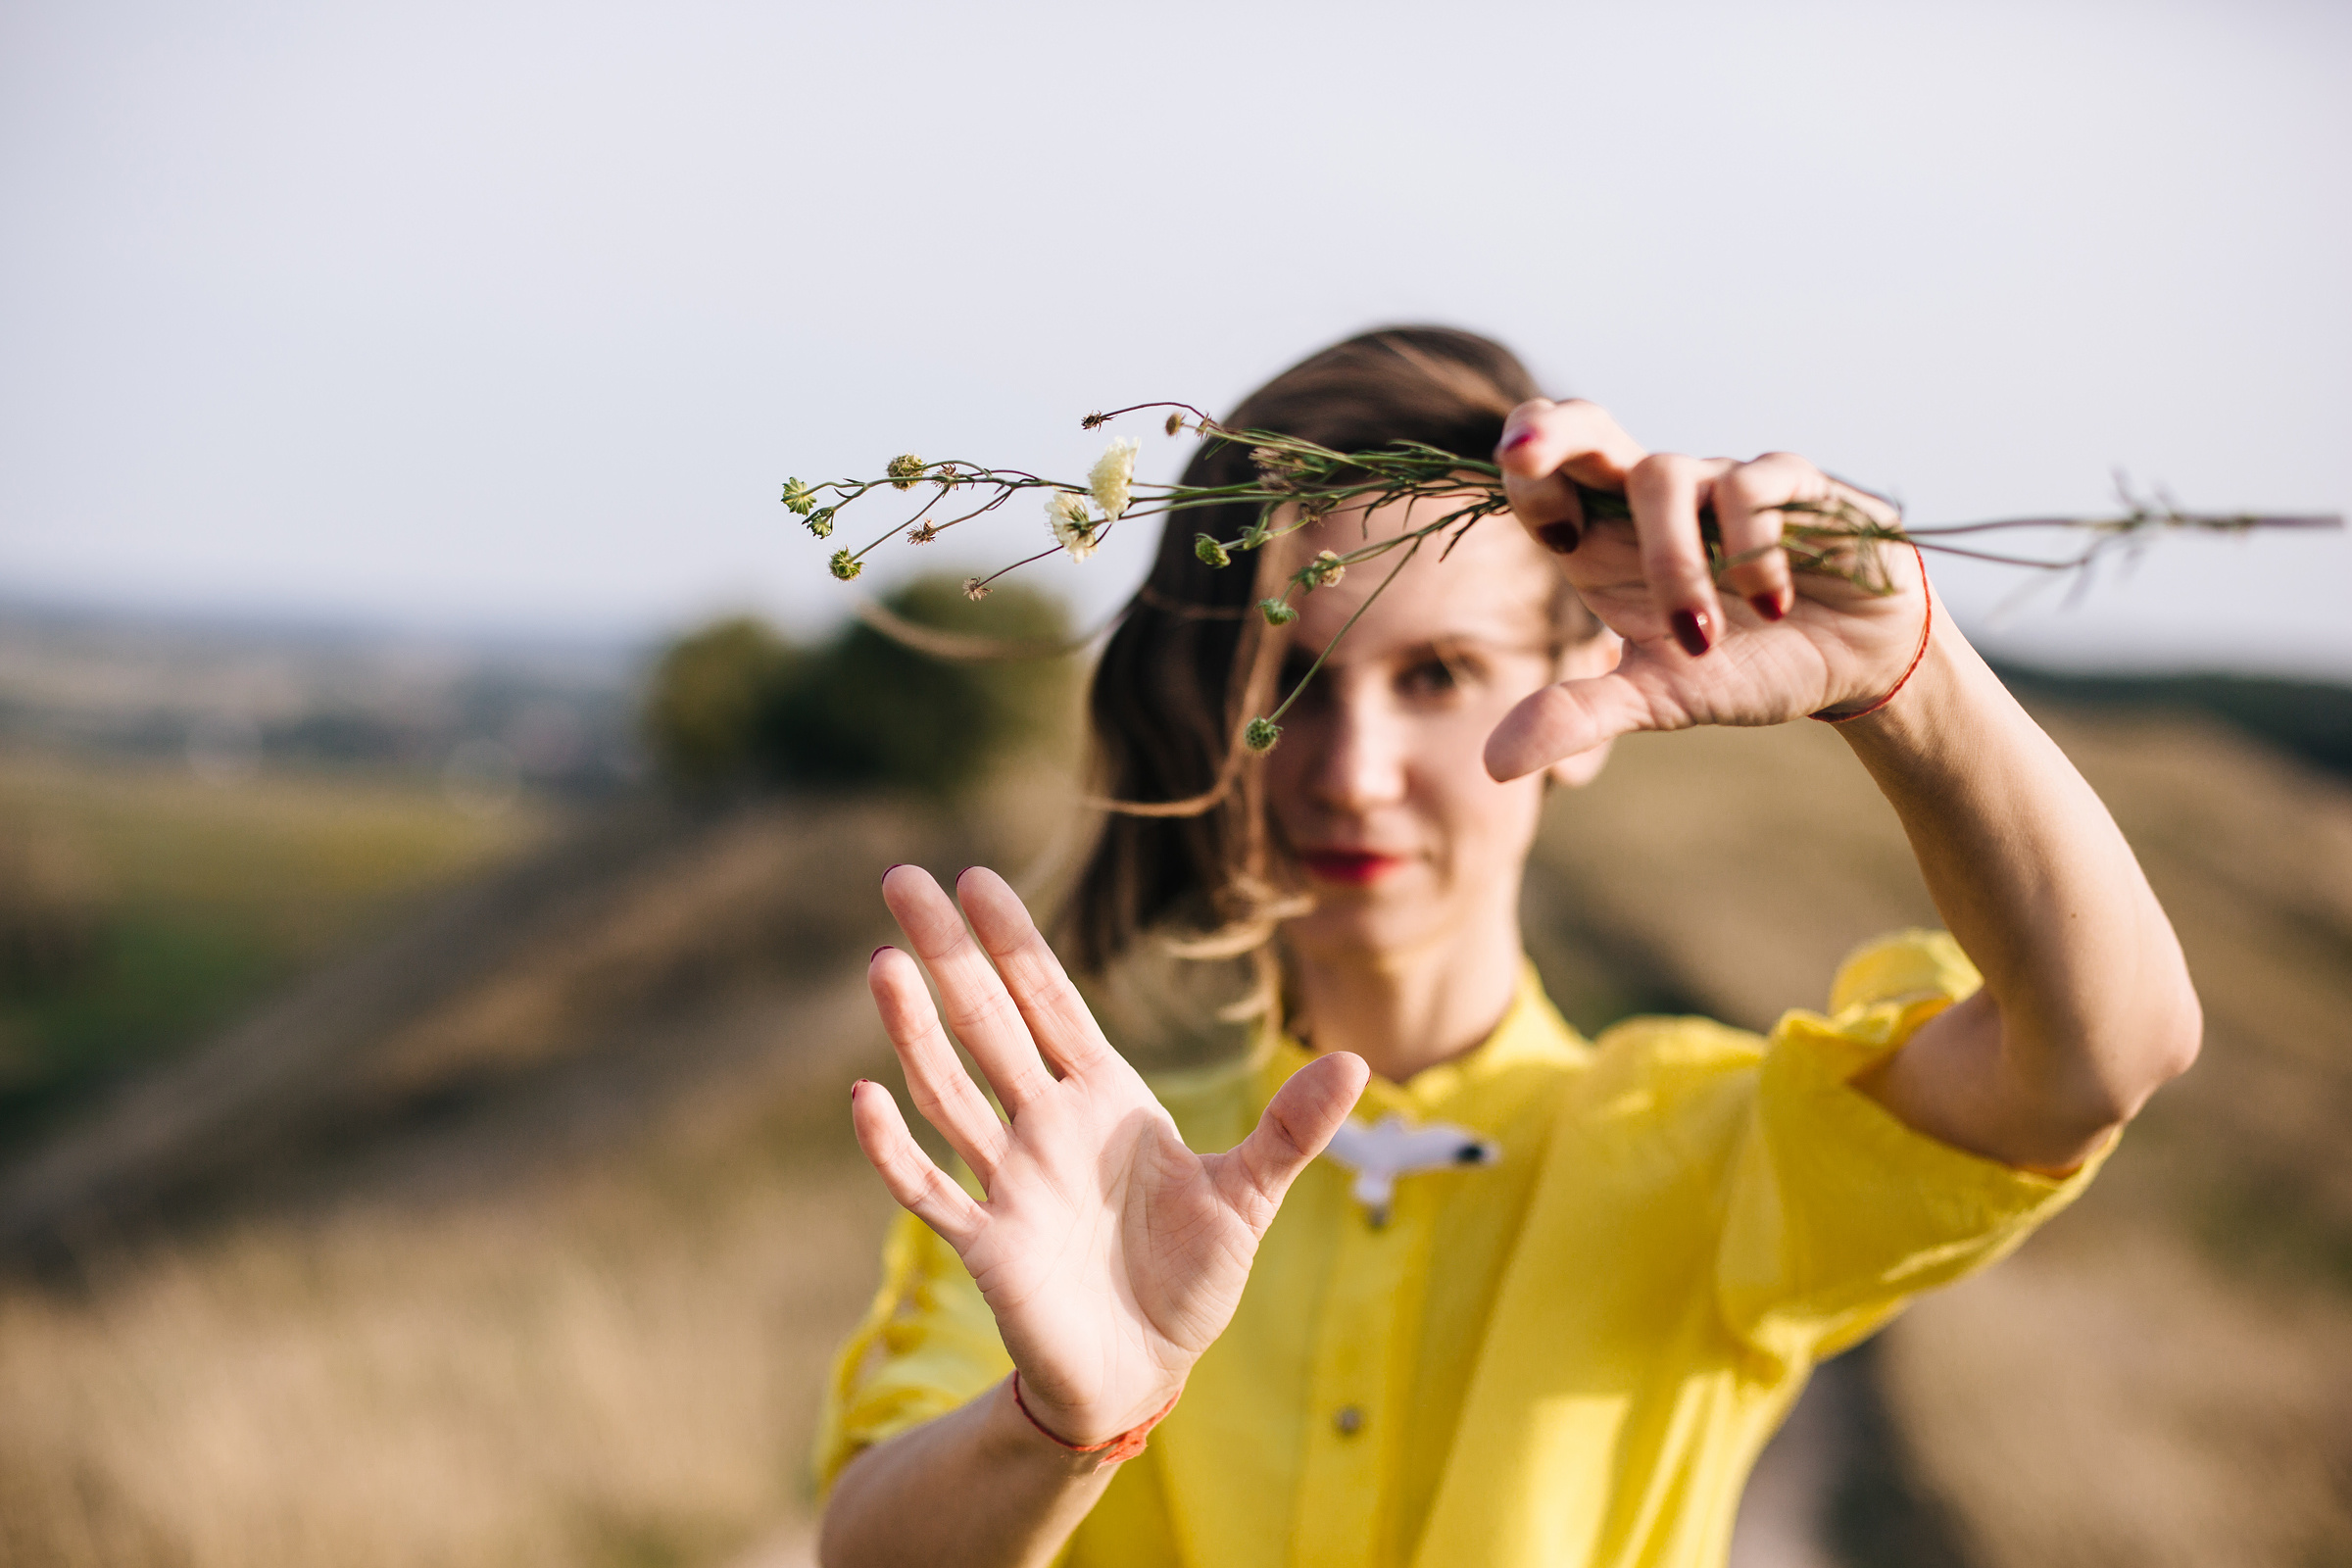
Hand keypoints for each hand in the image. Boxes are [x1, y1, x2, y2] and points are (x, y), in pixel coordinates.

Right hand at [851, 866, 1367, 1446]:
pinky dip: (895, 1148)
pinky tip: (863, 1098)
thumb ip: (1290, 1129)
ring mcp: (1010, 1181)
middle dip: (949, 953)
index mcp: (1104, 1098)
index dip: (1015, 942)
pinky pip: (931, 1189)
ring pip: (951, 1090)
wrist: (1146, 1369)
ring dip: (915, 1031)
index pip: (1050, 1002)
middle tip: (903, 878)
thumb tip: (1358, 1062)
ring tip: (885, 964)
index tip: (976, 878)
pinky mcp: (989, 1245)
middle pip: (988, 1022)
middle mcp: (1045, 1125)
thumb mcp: (1249, 1197)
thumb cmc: (1191, 1276)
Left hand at [1485, 398, 1931, 780]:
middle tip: (1520, 456)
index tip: (1552, 535)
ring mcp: (1721, 482)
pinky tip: (1776, 607)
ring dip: (1674, 565)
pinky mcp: (1793, 483)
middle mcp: (1654, 501)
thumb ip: (1576, 718)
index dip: (1525, 482)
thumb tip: (1493, 767)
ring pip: (1666, 475)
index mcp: (1606, 539)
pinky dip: (1754, 552)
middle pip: (1587, 427)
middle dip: (1548, 433)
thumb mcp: (1655, 700)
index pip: (1545, 480)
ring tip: (1703, 639)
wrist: (1854, 663)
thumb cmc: (1742, 665)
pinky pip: (1753, 486)